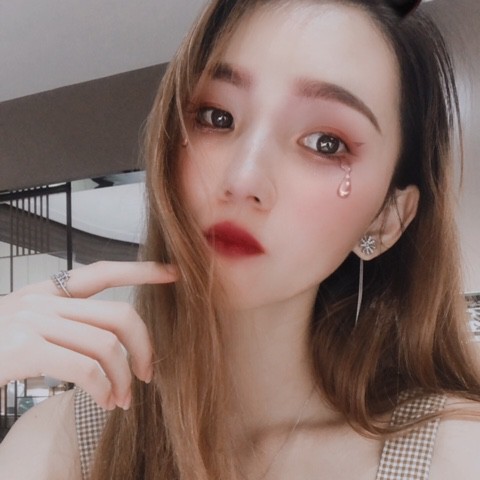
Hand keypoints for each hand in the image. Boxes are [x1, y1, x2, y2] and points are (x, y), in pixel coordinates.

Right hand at [0, 261, 177, 410]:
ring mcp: (33, 322)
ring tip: (122, 399)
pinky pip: (86, 368)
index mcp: (46, 294)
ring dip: (124, 378)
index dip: (140, 271)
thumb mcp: (29, 330)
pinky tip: (105, 401)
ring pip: (107, 345)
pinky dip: (104, 388)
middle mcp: (42, 302)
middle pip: (119, 315)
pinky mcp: (24, 348)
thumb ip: (67, 328)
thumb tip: (112, 349)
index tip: (171, 273)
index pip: (102, 272)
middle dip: (144, 345)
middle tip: (149, 373)